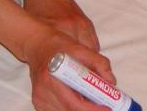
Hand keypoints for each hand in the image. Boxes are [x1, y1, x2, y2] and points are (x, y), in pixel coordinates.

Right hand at [0, 0, 116, 110]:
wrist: (36, 42)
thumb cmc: (57, 43)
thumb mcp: (79, 47)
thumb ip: (98, 61)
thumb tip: (111, 80)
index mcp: (52, 78)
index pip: (74, 104)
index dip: (93, 109)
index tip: (107, 107)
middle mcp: (43, 92)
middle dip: (89, 109)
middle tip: (104, 103)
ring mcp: (39, 99)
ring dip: (80, 108)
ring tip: (92, 98)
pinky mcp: (38, 102)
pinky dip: (70, 107)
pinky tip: (79, 98)